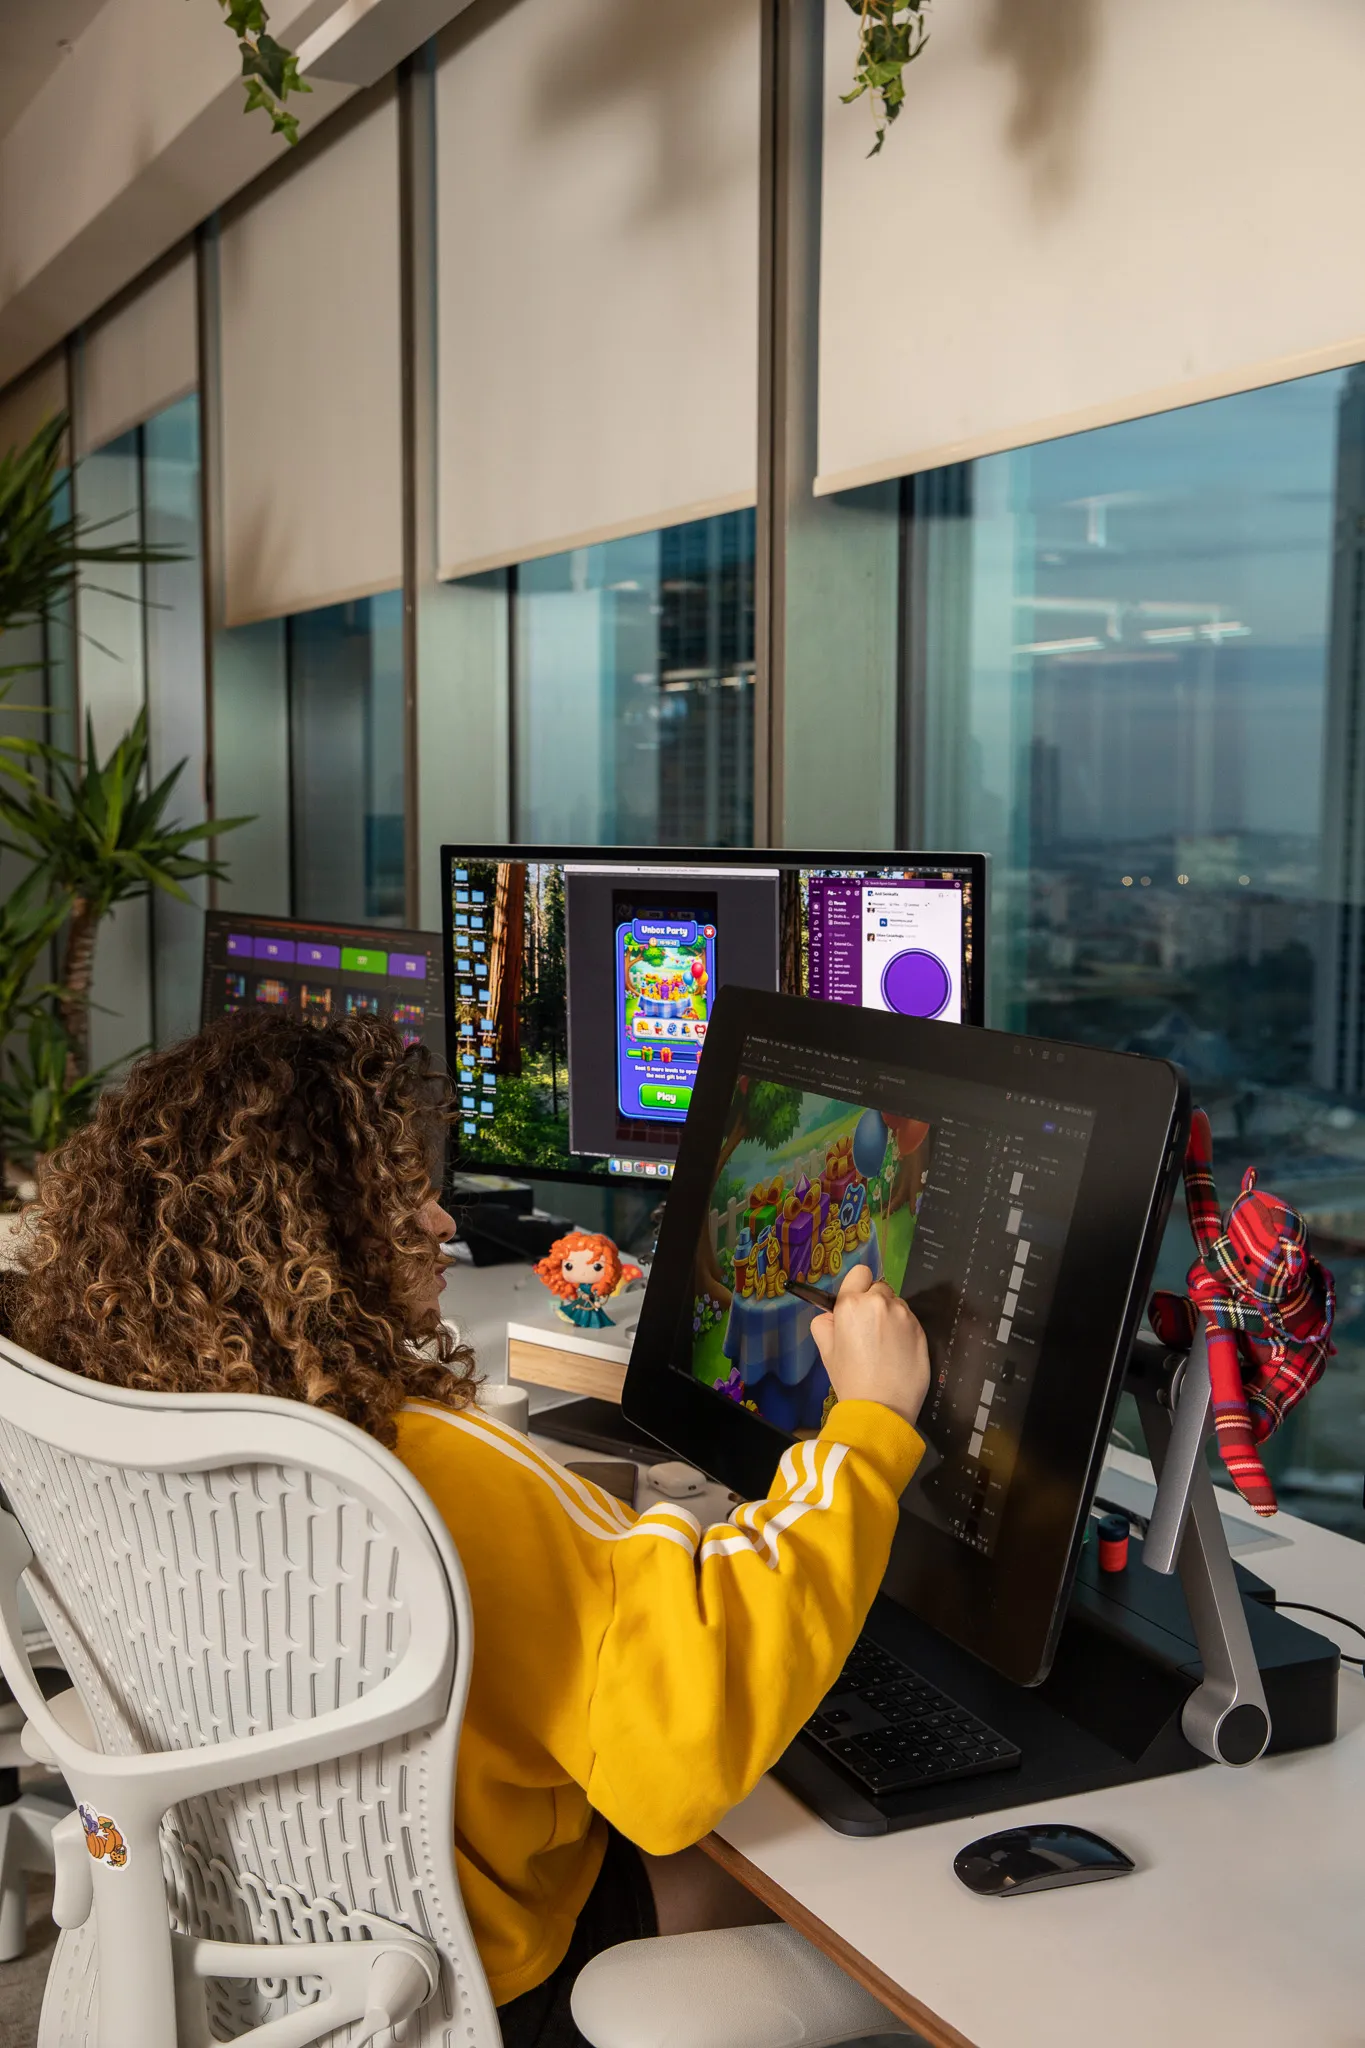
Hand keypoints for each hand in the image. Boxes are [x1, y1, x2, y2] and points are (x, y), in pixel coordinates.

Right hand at [810, 1264, 929, 1428]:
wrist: (881, 1407)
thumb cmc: (850, 1379)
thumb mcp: (825, 1351)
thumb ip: (824, 1323)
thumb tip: (832, 1315)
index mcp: (851, 1304)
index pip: (859, 1273)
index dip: (857, 1288)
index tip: (856, 1306)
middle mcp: (879, 1302)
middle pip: (879, 1287)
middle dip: (874, 1303)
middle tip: (869, 1331)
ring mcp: (903, 1315)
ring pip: (896, 1303)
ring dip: (890, 1315)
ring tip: (885, 1345)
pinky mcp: (920, 1329)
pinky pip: (909, 1320)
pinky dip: (904, 1330)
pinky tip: (898, 1352)